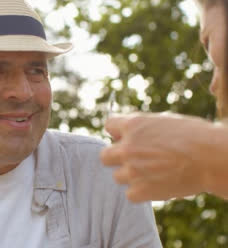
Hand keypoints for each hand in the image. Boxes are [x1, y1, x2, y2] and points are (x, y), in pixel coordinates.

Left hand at [100, 113, 219, 201]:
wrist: (212, 158)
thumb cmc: (195, 137)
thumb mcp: (164, 122)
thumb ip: (140, 128)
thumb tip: (122, 135)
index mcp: (134, 125)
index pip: (108, 125)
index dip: (118, 133)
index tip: (127, 138)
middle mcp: (128, 147)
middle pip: (104, 156)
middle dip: (117, 158)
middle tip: (135, 161)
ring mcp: (132, 170)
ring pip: (117, 177)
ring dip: (131, 177)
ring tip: (153, 173)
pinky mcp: (140, 190)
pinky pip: (130, 194)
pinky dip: (141, 193)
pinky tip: (157, 185)